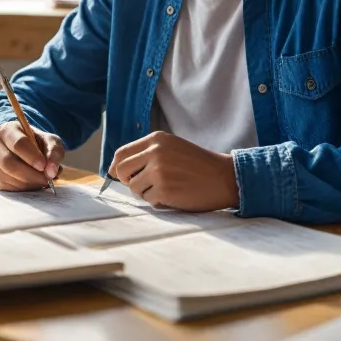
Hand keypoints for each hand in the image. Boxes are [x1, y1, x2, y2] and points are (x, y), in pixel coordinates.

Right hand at [0, 121, 64, 191]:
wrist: (23, 151)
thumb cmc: (36, 144)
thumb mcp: (49, 141)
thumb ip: (54, 152)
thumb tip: (51, 172)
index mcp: (7, 130)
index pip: (18, 143)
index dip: (31, 156)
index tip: (43, 166)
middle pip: (8, 163)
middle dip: (30, 174)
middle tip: (46, 179)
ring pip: (6, 177)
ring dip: (27, 183)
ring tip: (41, 181)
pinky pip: (4, 187)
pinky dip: (21, 189)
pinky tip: (31, 184)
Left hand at [109, 132, 238, 210]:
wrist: (224, 177)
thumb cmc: (198, 164)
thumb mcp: (172, 147)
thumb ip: (148, 153)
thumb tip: (117, 169)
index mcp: (156, 139)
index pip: (122, 153)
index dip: (117, 167)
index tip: (117, 176)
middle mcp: (155, 151)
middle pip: (122, 169)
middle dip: (128, 180)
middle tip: (143, 185)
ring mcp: (159, 170)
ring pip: (134, 187)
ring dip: (146, 192)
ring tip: (166, 188)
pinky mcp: (164, 189)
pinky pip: (148, 199)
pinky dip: (158, 201)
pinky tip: (174, 195)